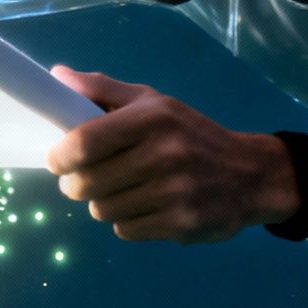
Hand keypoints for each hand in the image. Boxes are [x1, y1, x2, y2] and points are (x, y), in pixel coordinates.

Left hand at [45, 66, 299, 242]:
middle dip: (76, 184)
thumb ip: (103, 90)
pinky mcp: (181, 225)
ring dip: (103, 203)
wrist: (251, 175)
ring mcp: (174, 193)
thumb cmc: (190, 134)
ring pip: (102, 210)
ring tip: (121, 191)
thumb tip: (56, 77)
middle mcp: (164, 154)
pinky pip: (125, 230)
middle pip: (87, 183)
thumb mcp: (153, 103)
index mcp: (153, 119)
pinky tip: (145, 206)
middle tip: (83, 179)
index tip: (57, 160)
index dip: (61, 156)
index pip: (85, 142)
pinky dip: (126, 221)